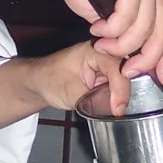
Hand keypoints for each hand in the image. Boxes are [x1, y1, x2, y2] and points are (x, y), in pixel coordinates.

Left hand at [0, 44, 131, 129]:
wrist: (38, 82)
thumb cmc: (48, 80)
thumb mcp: (71, 93)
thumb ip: (95, 99)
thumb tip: (115, 109)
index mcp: (93, 50)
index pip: (115, 67)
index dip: (120, 89)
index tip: (118, 108)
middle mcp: (103, 53)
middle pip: (125, 70)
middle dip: (124, 91)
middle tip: (118, 111)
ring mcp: (105, 63)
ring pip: (125, 77)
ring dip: (122, 94)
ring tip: (116, 109)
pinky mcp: (105, 74)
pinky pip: (118, 83)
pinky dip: (118, 95)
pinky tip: (115, 105)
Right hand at [53, 0, 162, 82]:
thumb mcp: (106, 16)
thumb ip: (121, 32)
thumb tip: (129, 58)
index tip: (162, 79)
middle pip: (161, 33)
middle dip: (144, 58)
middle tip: (127, 71)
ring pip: (142, 28)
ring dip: (118, 43)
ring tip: (101, 43)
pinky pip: (126, 15)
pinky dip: (110, 28)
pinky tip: (97, 28)